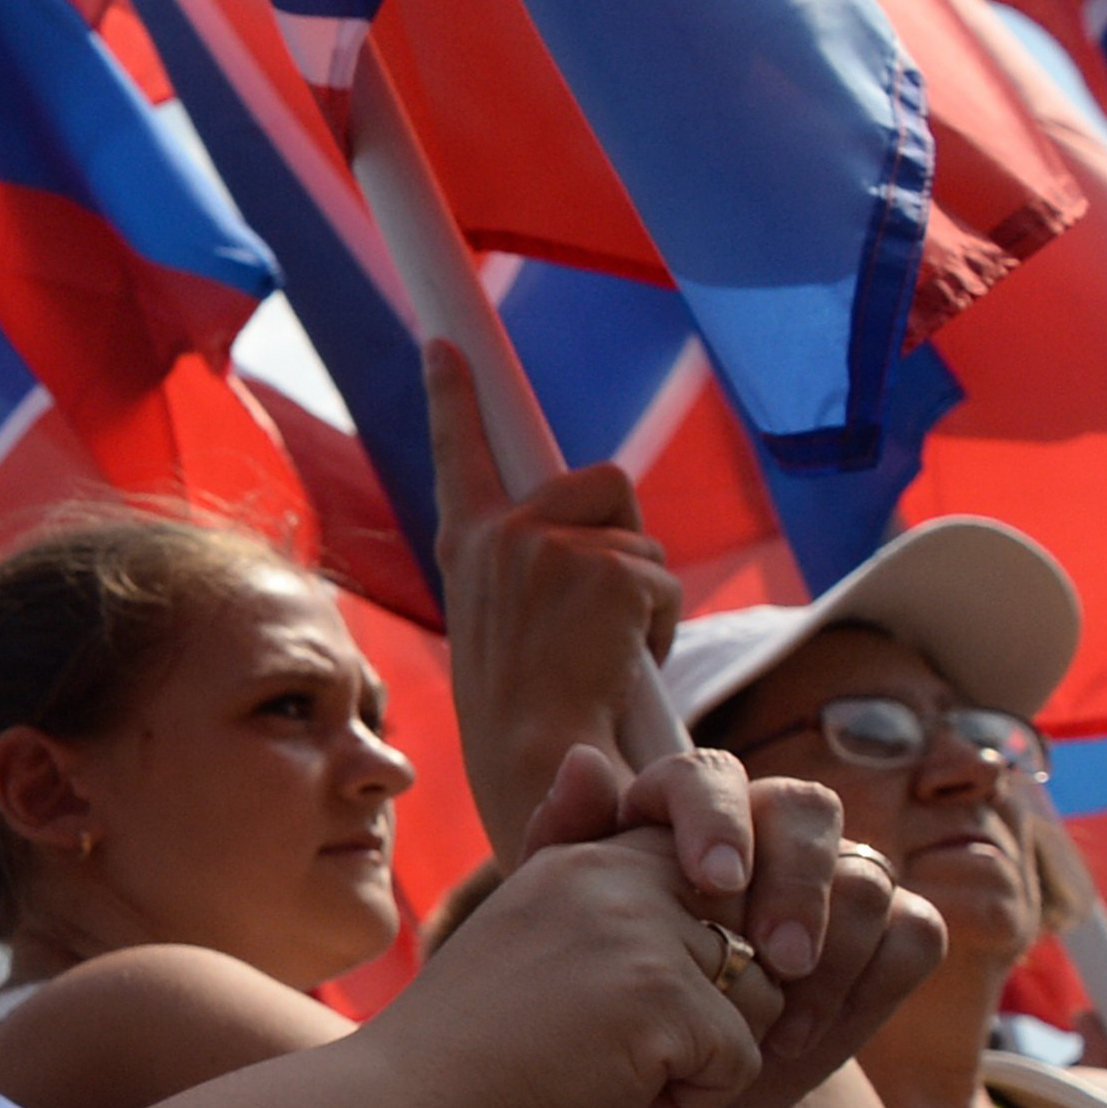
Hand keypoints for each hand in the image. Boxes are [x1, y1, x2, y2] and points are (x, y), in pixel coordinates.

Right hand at [423, 747, 783, 1107]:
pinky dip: (691, 1101)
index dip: (689, 959)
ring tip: (614, 1068)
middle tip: (612, 1040)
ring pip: (762, 1003)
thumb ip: (568, 844)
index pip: (710, 888)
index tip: (614, 1000)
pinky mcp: (666, 1000)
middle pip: (747, 947)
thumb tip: (589, 755)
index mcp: (591, 857)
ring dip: (703, 1057)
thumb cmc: (469, 1031)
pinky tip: (618, 1096)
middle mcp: (623, 878)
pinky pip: (744, 1063)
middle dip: (705, 1010)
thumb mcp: (524, 919)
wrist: (413, 1098)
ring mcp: (647, 934)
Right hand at [428, 340, 682, 850]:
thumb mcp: (510, 626)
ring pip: (640, 538)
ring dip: (642, 595)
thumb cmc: (528, 717)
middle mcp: (499, 535)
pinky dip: (658, 627)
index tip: (445, 342)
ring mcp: (545, 546)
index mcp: (469, 548)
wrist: (531, 765)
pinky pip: (661, 579)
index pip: (462, 452)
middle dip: (619, 542)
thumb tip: (598, 543)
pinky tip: (619, 668)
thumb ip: (534, 571)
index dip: (455, 395)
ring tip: (602, 656)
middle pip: (600, 483)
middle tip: (595, 618)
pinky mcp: (599, 568)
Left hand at [593, 750, 945, 1107]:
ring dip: (829, 954)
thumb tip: (584, 759)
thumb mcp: (572, 925)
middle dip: (796, 883)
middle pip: (808, 809)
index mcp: (689, 809)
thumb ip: (566, 841)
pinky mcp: (890, 932)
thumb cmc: (608, 990)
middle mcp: (771, 830)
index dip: (719, 818)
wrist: (662, 1075)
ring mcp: (837, 878)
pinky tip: (806, 1032)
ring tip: (771, 1024)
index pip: (712, 775)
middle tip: (775, 959)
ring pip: (865, 875)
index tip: (713, 883)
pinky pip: (913, 929)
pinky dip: (869, 982)